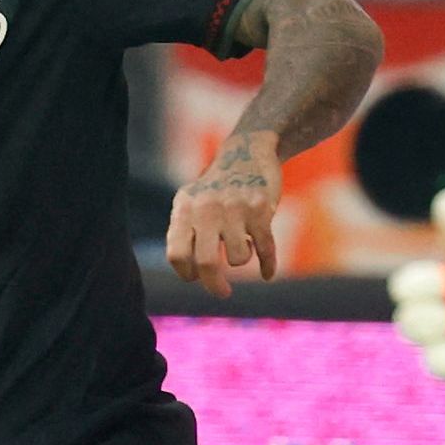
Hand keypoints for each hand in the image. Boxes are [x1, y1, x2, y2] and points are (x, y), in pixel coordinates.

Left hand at [168, 129, 285, 289]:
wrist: (247, 152)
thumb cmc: (216, 189)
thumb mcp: (192, 203)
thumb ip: (185, 233)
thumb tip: (191, 274)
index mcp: (185, 209)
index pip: (176, 254)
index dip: (186, 274)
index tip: (196, 278)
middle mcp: (207, 209)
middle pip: (206, 262)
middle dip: (215, 286)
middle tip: (222, 293)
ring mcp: (234, 209)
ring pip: (238, 258)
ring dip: (242, 259)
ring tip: (243, 247)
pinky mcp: (261, 209)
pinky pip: (266, 249)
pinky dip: (268, 266)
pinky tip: (266, 273)